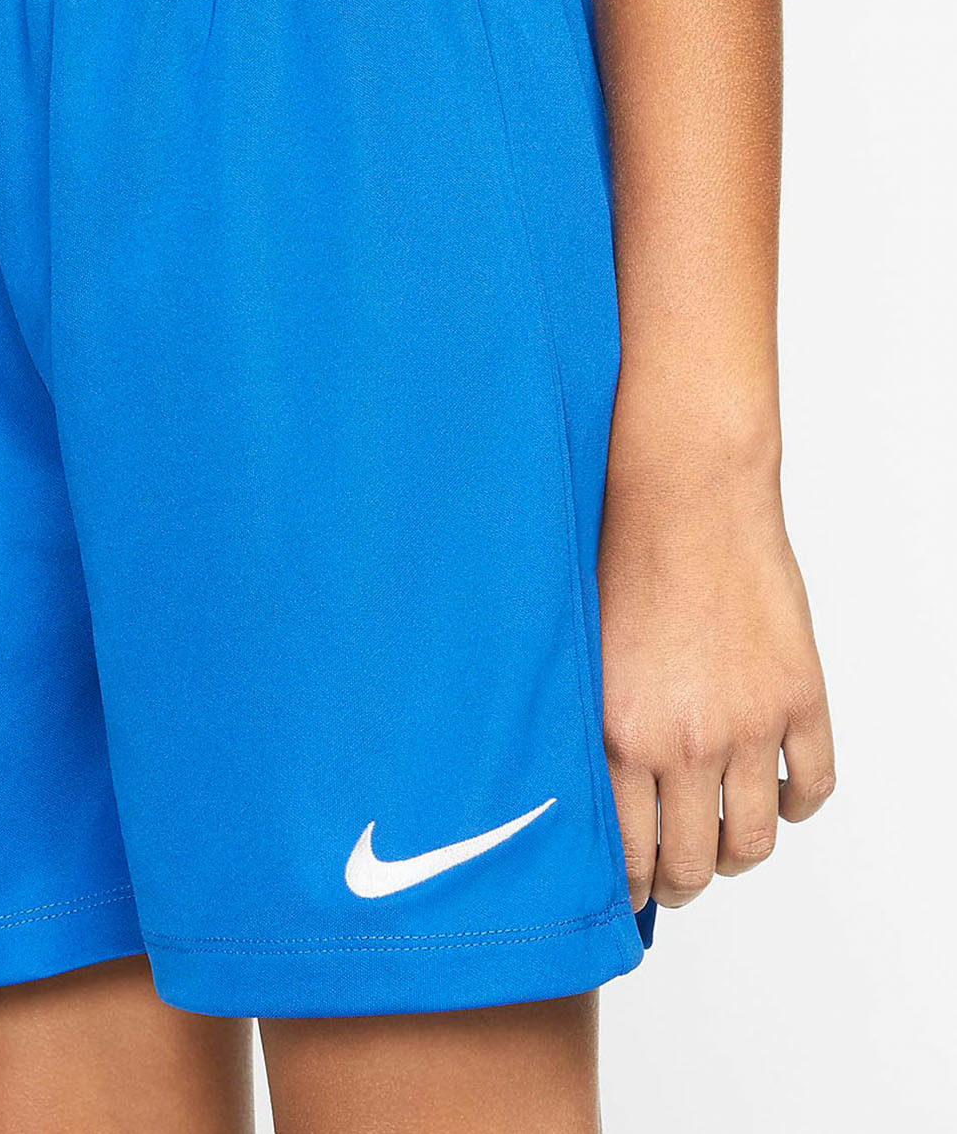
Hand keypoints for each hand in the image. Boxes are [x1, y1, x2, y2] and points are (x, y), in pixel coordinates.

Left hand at [599, 467, 834, 909]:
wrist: (685, 502)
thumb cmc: (619, 563)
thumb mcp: (582, 658)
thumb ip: (591, 730)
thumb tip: (588, 800)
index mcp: (617, 734)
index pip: (626, 853)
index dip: (629, 887)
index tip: (628, 893)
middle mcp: (682, 742)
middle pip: (691, 861)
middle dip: (680, 884)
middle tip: (675, 879)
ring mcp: (748, 724)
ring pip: (754, 839)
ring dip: (738, 856)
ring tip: (724, 846)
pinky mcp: (799, 698)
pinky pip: (813, 786)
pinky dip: (798, 805)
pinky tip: (778, 794)